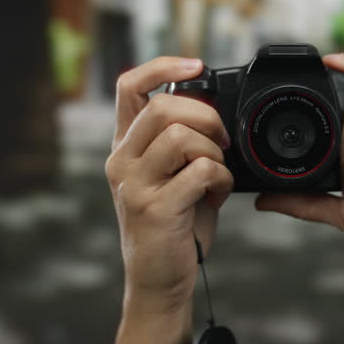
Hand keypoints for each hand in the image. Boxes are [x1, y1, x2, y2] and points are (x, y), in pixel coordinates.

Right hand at [105, 57, 233, 312]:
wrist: (159, 279)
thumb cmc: (174, 223)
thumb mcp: (171, 173)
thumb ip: (181, 139)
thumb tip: (213, 108)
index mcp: (125, 146)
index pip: (130, 86)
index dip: (163, 65)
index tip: (197, 65)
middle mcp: (121, 161)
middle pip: (164, 108)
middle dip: (207, 117)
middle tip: (223, 141)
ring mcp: (134, 185)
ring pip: (183, 137)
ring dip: (215, 152)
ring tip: (217, 174)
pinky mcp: (155, 208)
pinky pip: (200, 171)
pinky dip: (221, 179)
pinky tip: (217, 195)